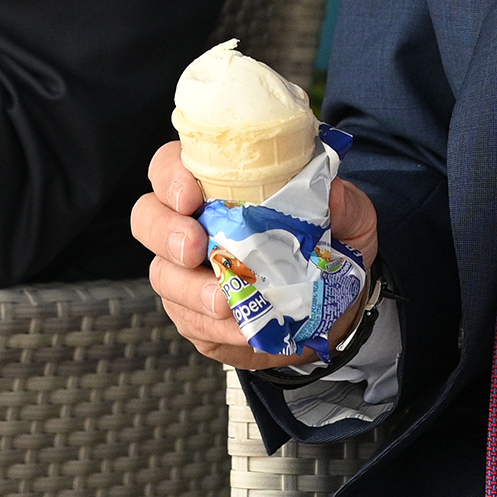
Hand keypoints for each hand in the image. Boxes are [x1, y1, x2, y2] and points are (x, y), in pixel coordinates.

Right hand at [133, 142, 380, 370]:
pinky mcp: (195, 317)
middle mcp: (191, 225)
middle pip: (147, 219)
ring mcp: (187, 274)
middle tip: (194, 249)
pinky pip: (190, 323)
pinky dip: (215, 328)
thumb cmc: (330, 247)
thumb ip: (343, 202)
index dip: (169, 177)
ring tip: (225, 303)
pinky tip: (242, 329)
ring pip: (164, 276)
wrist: (335, 308)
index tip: (191, 195)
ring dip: (191, 291)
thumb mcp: (350, 218)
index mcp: (217, 186)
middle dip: (165, 233)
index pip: (170, 167)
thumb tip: (331, 194)